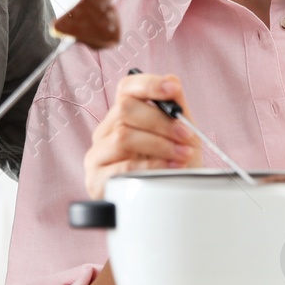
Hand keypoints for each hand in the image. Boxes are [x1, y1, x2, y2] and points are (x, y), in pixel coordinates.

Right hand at [84, 72, 200, 199]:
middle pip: (126, 111)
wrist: (168, 204)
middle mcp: (105, 132)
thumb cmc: (172, 167)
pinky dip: (150, 165)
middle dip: (161, 122)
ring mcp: (98, 155)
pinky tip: (169, 167)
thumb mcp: (181, 136)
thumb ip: (176, 108)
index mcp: (122, 116)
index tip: (172, 90)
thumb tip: (172, 80)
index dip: (148, 84)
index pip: (127, 88)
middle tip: (187, 136)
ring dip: (160, 144)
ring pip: (124, 136)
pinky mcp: (96, 180)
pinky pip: (122, 167)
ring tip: (183, 154)